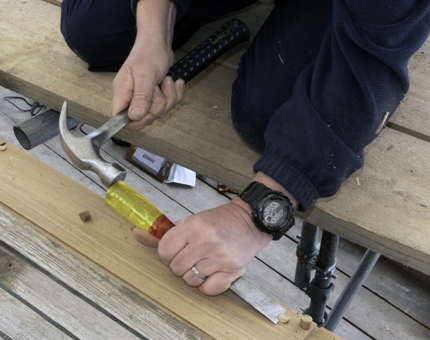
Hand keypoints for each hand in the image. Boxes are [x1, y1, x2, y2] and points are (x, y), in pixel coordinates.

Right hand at [112, 39, 184, 129]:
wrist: (159, 42)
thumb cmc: (149, 54)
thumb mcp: (145, 76)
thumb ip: (141, 97)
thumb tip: (134, 117)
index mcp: (122, 93)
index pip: (120, 118)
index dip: (135, 120)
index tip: (147, 111)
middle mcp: (131, 97)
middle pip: (144, 118)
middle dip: (158, 106)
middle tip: (158, 89)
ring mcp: (144, 98)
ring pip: (159, 112)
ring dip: (169, 98)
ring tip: (166, 81)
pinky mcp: (156, 96)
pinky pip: (168, 106)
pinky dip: (175, 95)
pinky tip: (174, 83)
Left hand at [133, 199, 271, 294]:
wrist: (249, 221)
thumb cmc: (218, 222)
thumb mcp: (190, 221)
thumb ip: (164, 232)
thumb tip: (138, 234)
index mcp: (194, 225)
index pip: (165, 250)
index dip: (167, 253)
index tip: (176, 250)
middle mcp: (207, 241)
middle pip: (176, 268)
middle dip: (181, 264)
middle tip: (192, 255)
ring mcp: (220, 257)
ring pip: (191, 280)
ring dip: (194, 275)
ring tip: (204, 261)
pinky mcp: (232, 271)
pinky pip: (208, 289)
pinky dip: (208, 285)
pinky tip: (213, 271)